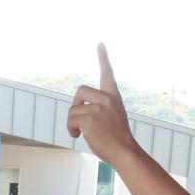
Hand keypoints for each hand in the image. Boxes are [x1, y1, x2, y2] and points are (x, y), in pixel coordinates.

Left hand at [65, 44, 142, 166]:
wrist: (124, 151)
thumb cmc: (117, 139)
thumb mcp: (112, 117)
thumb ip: (99, 108)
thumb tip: (78, 111)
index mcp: (113, 96)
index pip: (107, 73)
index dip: (103, 58)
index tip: (100, 43)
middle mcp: (107, 98)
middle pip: (80, 90)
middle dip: (75, 104)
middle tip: (78, 119)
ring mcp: (98, 107)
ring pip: (73, 109)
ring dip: (72, 122)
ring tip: (81, 132)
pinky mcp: (89, 118)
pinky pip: (71, 119)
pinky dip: (71, 129)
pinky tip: (78, 136)